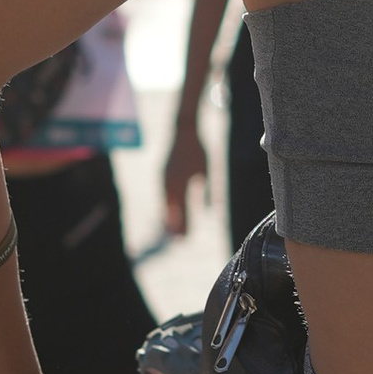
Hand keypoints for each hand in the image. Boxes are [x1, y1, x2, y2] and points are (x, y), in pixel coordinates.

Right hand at [162, 110, 208, 239]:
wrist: (183, 132)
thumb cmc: (198, 151)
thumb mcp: (206, 171)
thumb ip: (207, 191)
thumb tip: (210, 210)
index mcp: (181, 183)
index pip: (182, 211)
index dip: (184, 226)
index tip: (186, 240)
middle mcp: (169, 184)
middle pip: (172, 211)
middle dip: (177, 227)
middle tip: (181, 242)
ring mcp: (163, 180)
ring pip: (166, 205)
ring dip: (171, 219)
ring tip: (175, 232)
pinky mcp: (162, 176)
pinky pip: (164, 197)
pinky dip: (168, 207)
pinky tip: (171, 214)